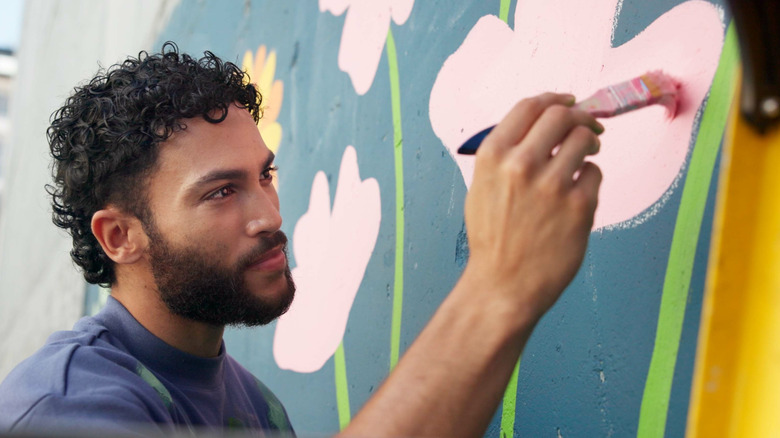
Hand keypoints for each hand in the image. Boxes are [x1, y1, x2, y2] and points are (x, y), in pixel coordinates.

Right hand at [464, 93, 602, 318]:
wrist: (502, 285)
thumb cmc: (492, 238)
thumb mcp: (481, 186)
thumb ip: (506, 153)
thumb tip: (540, 126)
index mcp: (493, 156)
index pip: (529, 106)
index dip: (553, 98)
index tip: (568, 100)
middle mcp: (521, 164)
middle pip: (562, 115)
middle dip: (579, 117)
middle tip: (588, 128)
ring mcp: (551, 185)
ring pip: (584, 139)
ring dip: (589, 144)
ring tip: (584, 160)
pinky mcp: (579, 206)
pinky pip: (594, 174)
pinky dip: (589, 179)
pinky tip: (577, 196)